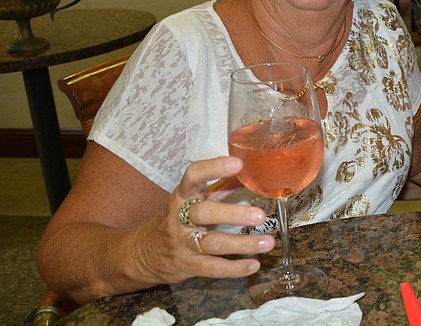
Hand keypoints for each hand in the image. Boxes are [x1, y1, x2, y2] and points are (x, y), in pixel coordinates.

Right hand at [129, 156, 273, 286]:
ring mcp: (182, 243)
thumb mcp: (191, 200)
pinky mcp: (187, 265)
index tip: (238, 164)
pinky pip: (212, 268)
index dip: (214, 168)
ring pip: (212, 243)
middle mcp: (180, 217)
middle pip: (204, 213)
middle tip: (259, 216)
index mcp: (182, 195)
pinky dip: (234, 268)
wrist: (141, 254)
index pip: (193, 176)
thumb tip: (248, 173)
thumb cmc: (174, 219)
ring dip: (243, 244)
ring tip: (268, 242)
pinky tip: (253, 264)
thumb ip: (219, 187)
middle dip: (233, 214)